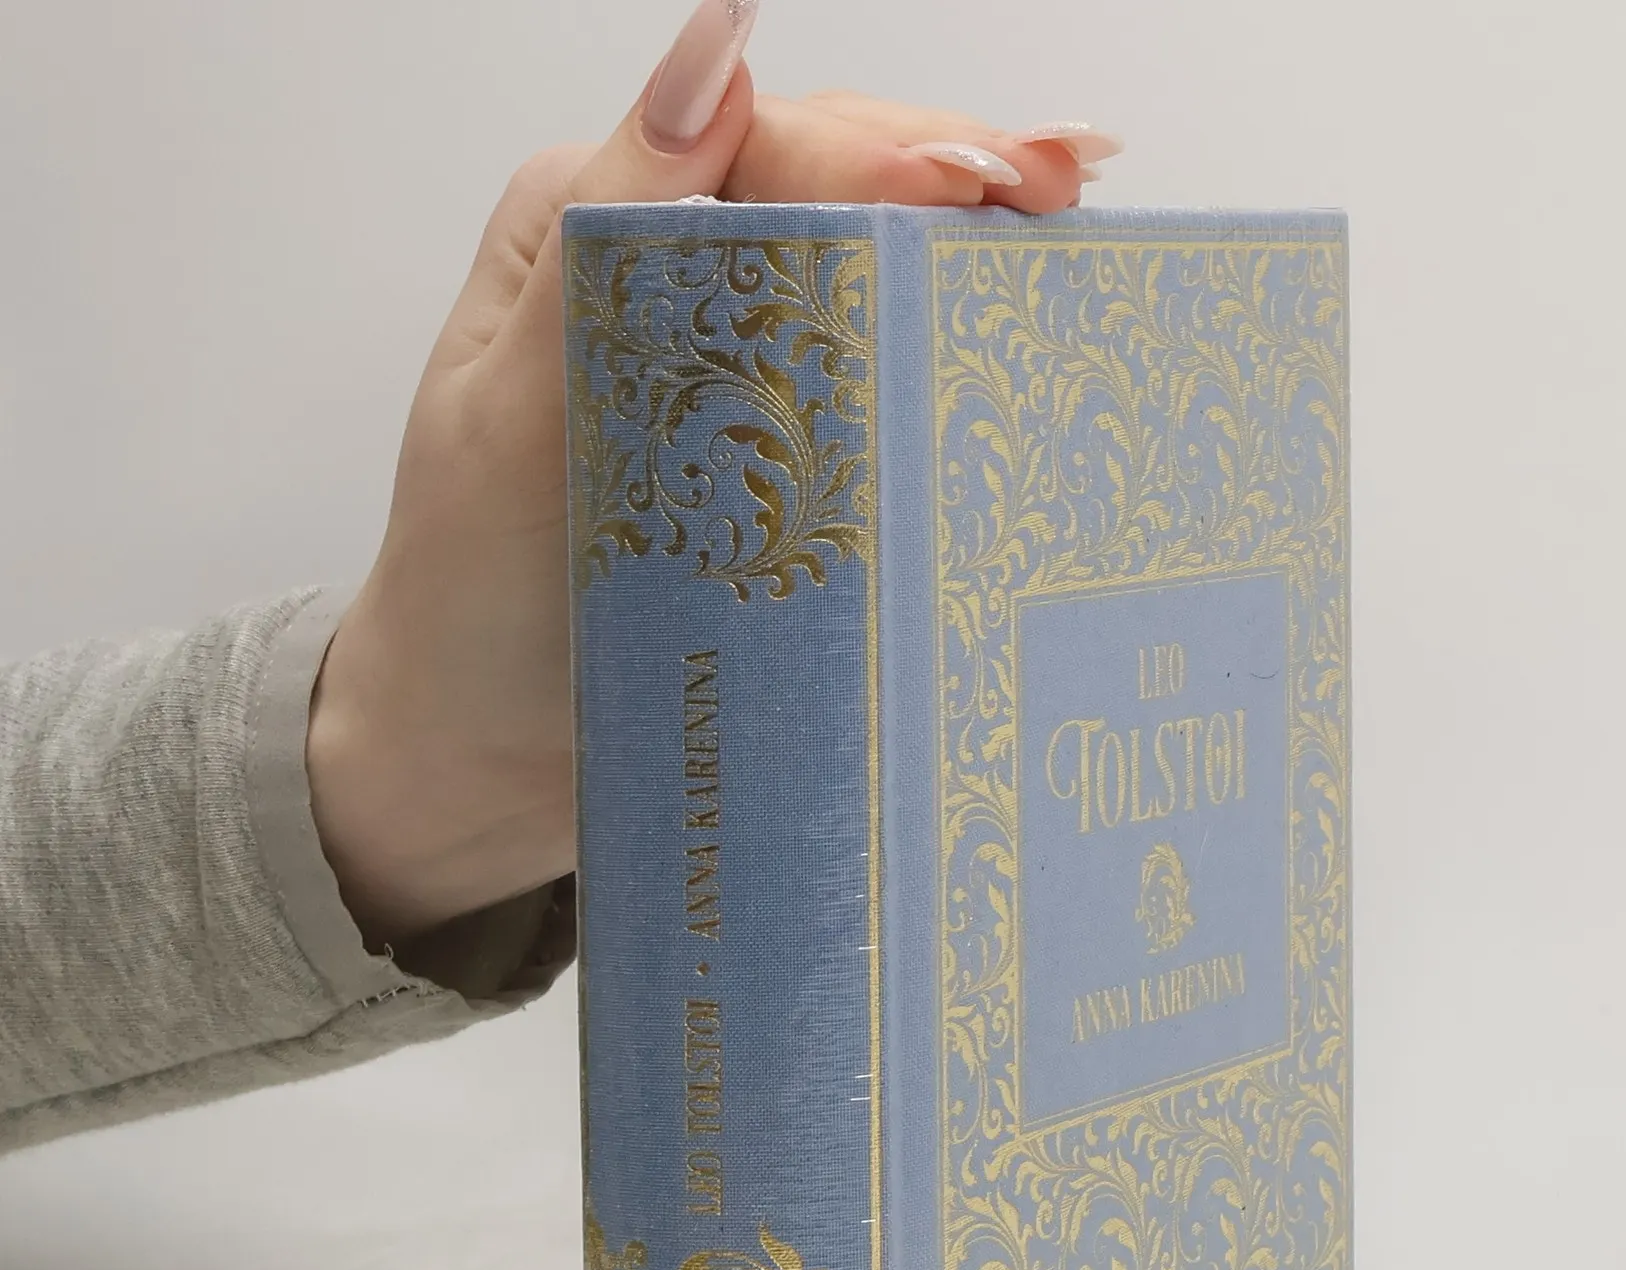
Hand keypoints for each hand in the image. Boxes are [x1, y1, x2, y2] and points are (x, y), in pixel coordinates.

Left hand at [306, 0, 1121, 949]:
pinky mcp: (774, 466)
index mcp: (596, 231)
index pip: (768, 147)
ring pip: (867, 276)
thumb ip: (606, 232)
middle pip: (838, 187)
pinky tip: (1013, 334)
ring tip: (1068, 233)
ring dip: (969, 252)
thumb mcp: (516, 408)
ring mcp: (731, 377)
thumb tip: (714, 49)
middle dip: (959, 174)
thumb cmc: (470, 595)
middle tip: (1065, 188)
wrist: (475, 755)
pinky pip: (870, 390)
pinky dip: (944, 357)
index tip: (983, 182)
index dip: (888, 148)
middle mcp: (670, 283)